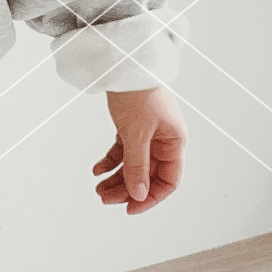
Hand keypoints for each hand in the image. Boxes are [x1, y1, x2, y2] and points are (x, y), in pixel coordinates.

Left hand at [93, 86, 187, 213]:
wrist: (123, 64)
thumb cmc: (137, 93)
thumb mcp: (136, 134)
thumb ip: (137, 166)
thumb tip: (139, 195)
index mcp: (174, 142)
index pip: (169, 180)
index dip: (151, 197)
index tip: (131, 208)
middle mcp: (164, 140)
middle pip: (148, 175)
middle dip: (127, 189)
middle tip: (105, 198)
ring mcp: (148, 133)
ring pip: (133, 165)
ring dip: (117, 178)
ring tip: (98, 189)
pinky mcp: (132, 127)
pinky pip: (123, 151)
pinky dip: (111, 161)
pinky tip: (97, 169)